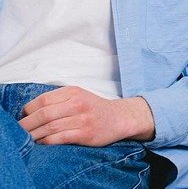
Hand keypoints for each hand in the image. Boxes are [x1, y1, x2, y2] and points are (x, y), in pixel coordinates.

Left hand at [20, 87, 154, 145]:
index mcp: (73, 92)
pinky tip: (43, 143)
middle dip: (27, 125)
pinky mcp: (85, 133)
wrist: (119, 118)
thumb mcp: (78, 96)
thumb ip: (57, 100)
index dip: (28, 110)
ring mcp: (83, 119)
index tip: (24, 117)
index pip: (43, 100)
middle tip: (20, 131)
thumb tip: (29, 112)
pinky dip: (47, 142)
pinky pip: (60, 138)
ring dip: (34, 135)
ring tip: (29, 138)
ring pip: (50, 127)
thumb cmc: (94, 108)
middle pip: (44, 114)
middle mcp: (78, 103)